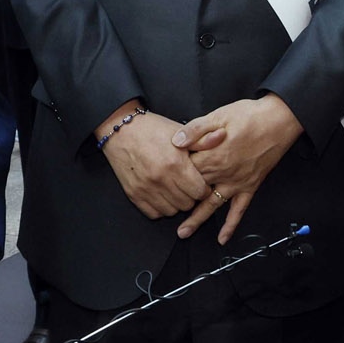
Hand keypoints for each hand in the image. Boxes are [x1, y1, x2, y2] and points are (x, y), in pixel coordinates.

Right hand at [99, 104, 209, 221]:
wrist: (121, 130)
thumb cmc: (153, 129)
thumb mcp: (180, 132)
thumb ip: (202, 141)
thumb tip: (222, 136)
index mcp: (175, 164)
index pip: (200, 192)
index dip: (204, 187)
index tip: (201, 181)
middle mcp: (161, 179)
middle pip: (187, 204)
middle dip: (191, 196)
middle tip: (188, 185)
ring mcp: (146, 189)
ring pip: (172, 211)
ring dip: (177, 203)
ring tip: (176, 189)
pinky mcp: (134, 194)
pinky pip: (154, 213)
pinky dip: (160, 207)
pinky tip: (162, 194)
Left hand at [173, 94, 303, 243]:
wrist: (280, 120)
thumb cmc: (251, 116)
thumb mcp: (219, 115)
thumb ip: (196, 129)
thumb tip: (176, 141)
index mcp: (214, 155)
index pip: (186, 170)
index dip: (173, 172)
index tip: (162, 174)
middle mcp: (224, 173)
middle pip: (194, 190)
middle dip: (178, 199)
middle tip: (163, 209)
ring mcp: (237, 182)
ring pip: (212, 205)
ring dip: (197, 220)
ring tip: (183, 232)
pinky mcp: (250, 186)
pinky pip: (239, 210)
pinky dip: (231, 225)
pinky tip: (223, 238)